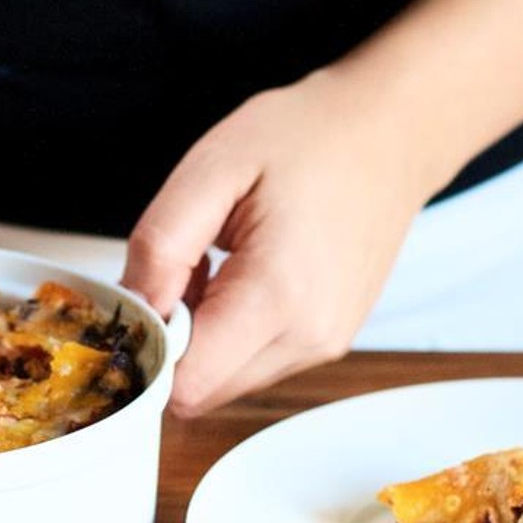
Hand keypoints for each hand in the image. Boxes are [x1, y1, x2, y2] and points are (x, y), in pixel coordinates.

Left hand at [122, 69, 442, 416]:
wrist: (388, 131)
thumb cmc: (305, 137)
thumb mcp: (212, 169)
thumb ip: (161, 246)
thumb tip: (134, 310)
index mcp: (277, 296)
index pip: (187, 385)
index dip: (146, 349)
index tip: (144, 295)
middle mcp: (309, 336)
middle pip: (203, 391)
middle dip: (172, 341)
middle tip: (186, 267)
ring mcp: (326, 343)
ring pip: (227, 380)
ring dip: (202, 336)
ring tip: (221, 263)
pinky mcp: (330, 339)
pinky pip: (256, 361)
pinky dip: (232, 330)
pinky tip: (244, 272)